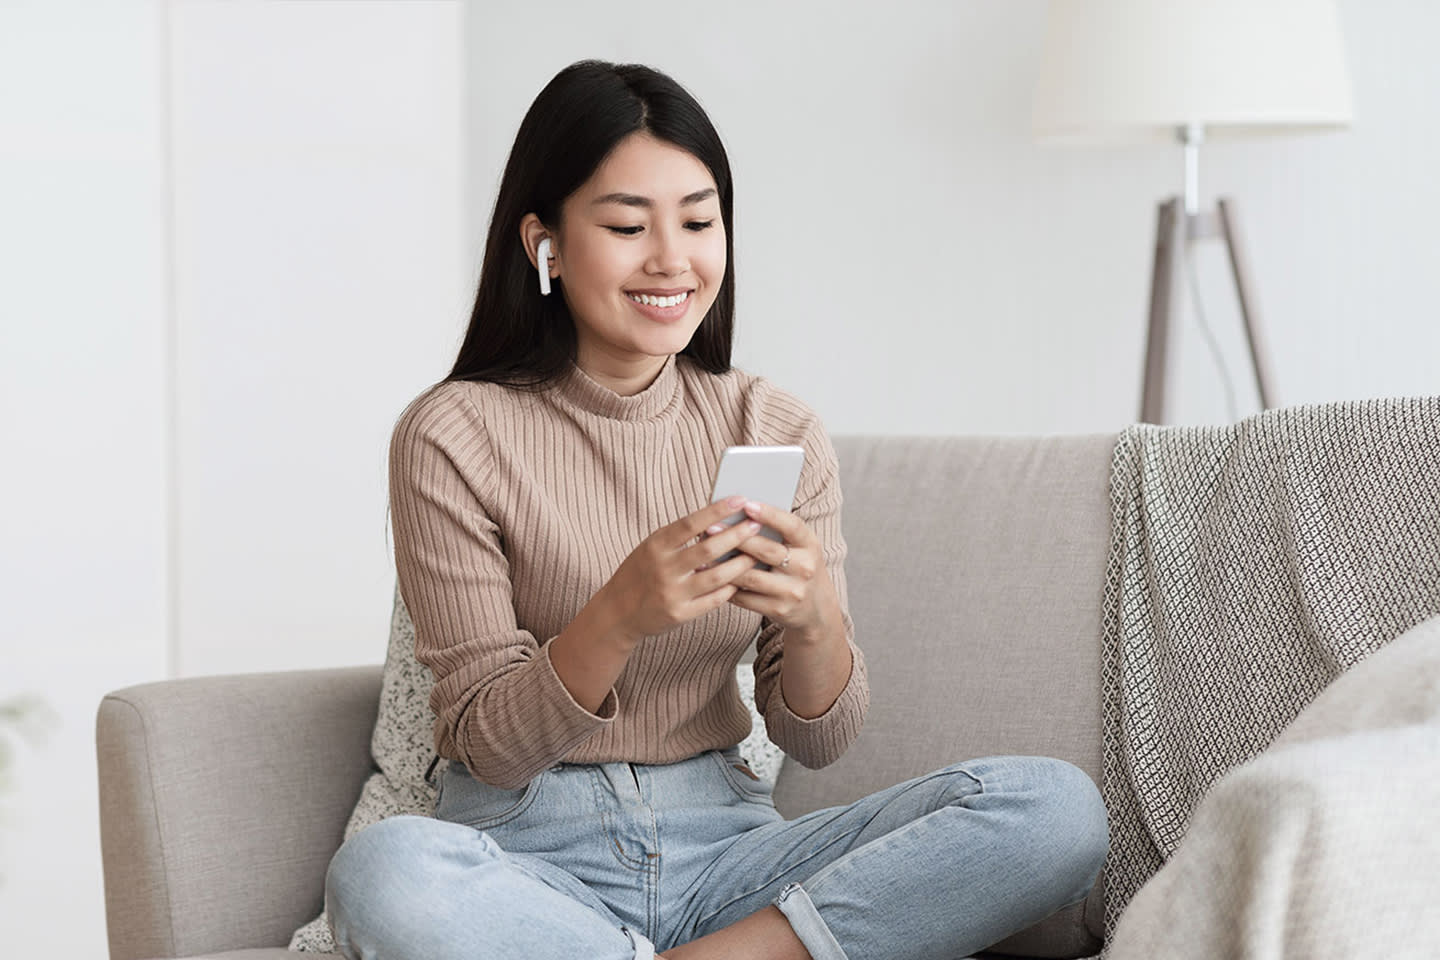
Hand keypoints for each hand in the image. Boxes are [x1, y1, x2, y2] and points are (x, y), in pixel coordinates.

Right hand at [597, 496, 766, 642]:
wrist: (617, 613)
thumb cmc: (639, 574)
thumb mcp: (650, 548)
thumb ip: (678, 537)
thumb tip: (716, 518)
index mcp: (655, 546)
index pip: (691, 523)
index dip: (718, 510)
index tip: (740, 499)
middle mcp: (663, 568)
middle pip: (708, 548)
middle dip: (737, 535)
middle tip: (756, 524)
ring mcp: (672, 593)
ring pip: (717, 576)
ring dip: (741, 563)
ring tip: (756, 553)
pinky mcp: (680, 614)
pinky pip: (714, 600)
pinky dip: (730, 588)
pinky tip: (741, 579)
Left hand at [713, 500, 839, 636]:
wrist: (816, 608)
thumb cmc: (798, 567)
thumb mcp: (798, 547)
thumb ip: (776, 532)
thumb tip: (738, 513)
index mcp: (810, 545)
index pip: (792, 526)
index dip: (770, 515)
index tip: (747, 504)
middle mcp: (805, 567)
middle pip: (767, 551)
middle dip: (737, 538)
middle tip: (711, 527)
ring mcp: (792, 591)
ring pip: (751, 576)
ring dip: (724, 565)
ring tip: (704, 553)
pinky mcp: (778, 610)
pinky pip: (746, 597)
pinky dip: (726, 586)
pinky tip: (711, 576)